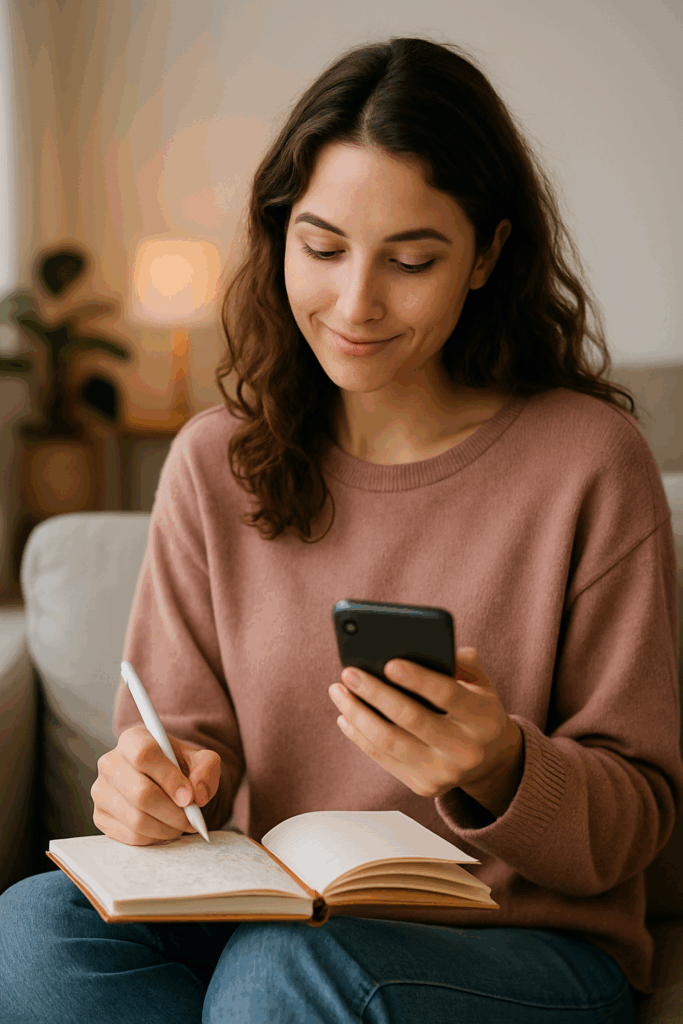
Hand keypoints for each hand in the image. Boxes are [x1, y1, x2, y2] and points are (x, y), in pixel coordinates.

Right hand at [91, 725, 221, 845]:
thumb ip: (206, 770)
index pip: (144, 755)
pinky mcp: (100, 816)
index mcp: (133, 739)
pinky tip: (164, 828)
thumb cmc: (180, 767)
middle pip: (140, 793)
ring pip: (136, 819)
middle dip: (172, 812)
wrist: (163, 781)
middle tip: (190, 819)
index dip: (169, 779)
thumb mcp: (201, 760)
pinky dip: (154, 838)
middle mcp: (110, 762)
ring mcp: (101, 790)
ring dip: (166, 828)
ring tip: (180, 824)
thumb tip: (196, 795)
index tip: (189, 798)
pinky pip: (130, 835)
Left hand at [329, 648, 523, 816]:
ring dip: (357, 714)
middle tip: (348, 672)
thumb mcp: (481, 682)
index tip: (388, 663)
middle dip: (375, 693)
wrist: (491, 760)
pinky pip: (383, 759)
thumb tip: (422, 646)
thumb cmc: (477, 708)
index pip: (447, 694)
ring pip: (389, 742)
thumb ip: (462, 661)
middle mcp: (465, 750)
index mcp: (483, 718)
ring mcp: (443, 773)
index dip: (417, 679)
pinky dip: (359, 736)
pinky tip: (344, 716)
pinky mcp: (423, 786)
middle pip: (411, 719)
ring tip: (338, 691)